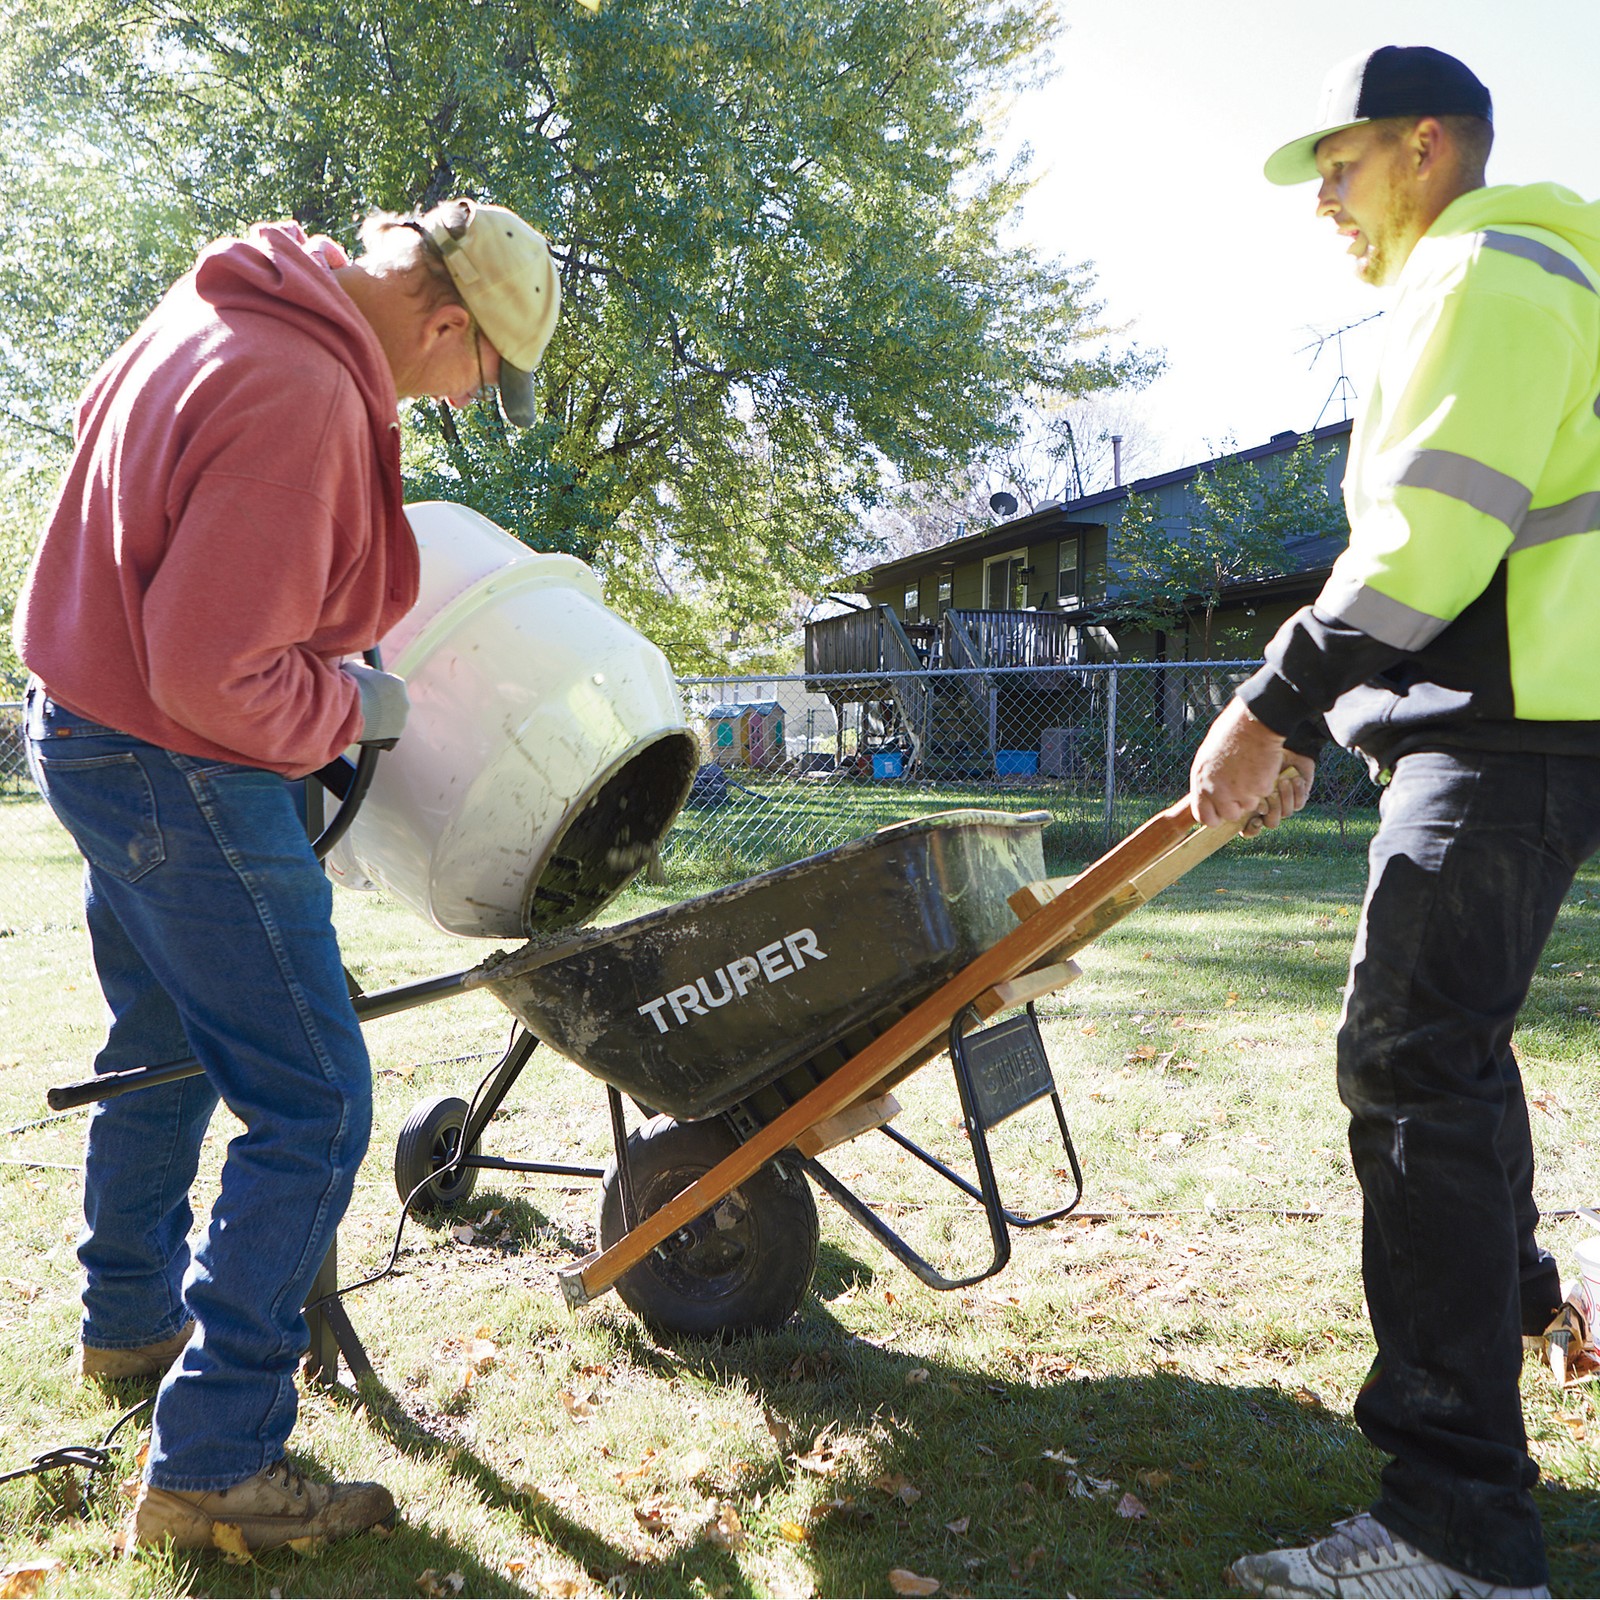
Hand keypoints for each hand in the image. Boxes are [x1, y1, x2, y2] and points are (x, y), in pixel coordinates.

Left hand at [1189, 698, 1308, 829]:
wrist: (1254, 722)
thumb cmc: (1231, 732)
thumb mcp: (1208, 755)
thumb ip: (1208, 777)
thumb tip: (1209, 790)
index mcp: (1201, 782)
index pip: (1203, 815)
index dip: (1214, 816)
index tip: (1221, 811)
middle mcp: (1218, 791)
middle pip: (1229, 815)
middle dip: (1237, 805)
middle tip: (1243, 790)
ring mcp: (1239, 792)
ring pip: (1249, 805)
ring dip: (1253, 793)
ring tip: (1252, 771)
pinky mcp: (1259, 789)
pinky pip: (1264, 794)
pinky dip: (1265, 783)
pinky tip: (1262, 766)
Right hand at [1239, 753, 1315, 836]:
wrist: (1281, 743)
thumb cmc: (1256, 757)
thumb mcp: (1244, 776)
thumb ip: (1242, 795)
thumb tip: (1256, 811)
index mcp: (1249, 805)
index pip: (1248, 829)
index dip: (1251, 830)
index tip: (1256, 819)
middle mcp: (1267, 807)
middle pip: (1270, 824)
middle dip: (1272, 809)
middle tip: (1271, 793)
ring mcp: (1283, 803)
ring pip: (1286, 814)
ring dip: (1284, 797)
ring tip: (1283, 780)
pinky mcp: (1299, 797)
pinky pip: (1298, 804)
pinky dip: (1296, 791)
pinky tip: (1294, 778)